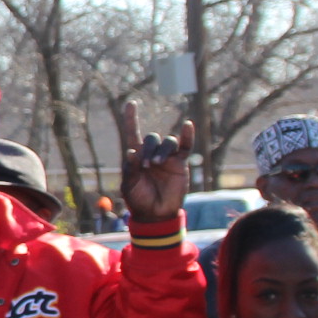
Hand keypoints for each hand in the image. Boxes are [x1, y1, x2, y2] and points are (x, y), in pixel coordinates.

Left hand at [115, 102, 195, 222]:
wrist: (156, 214)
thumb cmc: (139, 200)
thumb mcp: (129, 185)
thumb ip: (130, 169)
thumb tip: (132, 151)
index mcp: (136, 156)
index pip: (133, 133)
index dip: (132, 119)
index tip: (131, 103)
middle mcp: (152, 153)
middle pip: (152, 138)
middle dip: (149, 149)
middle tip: (146, 165)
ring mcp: (167, 157)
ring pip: (168, 142)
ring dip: (162, 150)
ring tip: (157, 164)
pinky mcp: (180, 163)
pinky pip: (185, 146)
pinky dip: (187, 135)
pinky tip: (187, 125)